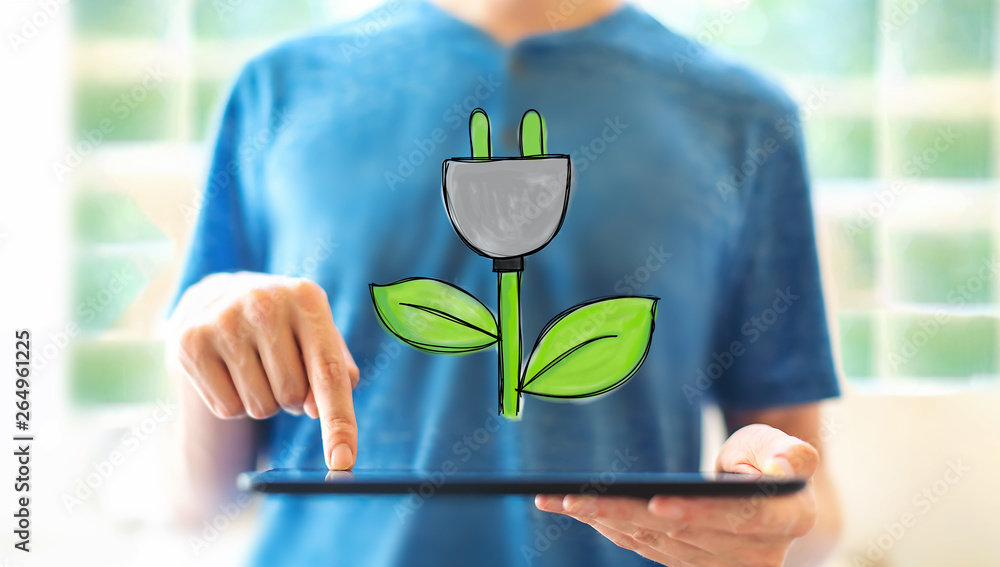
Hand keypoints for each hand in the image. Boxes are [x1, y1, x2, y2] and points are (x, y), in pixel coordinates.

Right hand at [170, 272, 358, 469]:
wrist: (220, 300)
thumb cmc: (284, 328)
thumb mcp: (319, 335)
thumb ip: (338, 372)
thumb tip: (317, 410)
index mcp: (306, 298)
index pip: (329, 372)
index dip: (339, 421)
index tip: (343, 461)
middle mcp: (264, 303)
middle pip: (292, 395)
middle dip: (293, 398)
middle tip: (280, 369)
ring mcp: (222, 320)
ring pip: (260, 407)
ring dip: (264, 401)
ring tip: (255, 367)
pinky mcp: (190, 342)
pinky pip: (227, 409)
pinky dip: (234, 402)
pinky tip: (229, 371)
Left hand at [535, 424, 818, 565]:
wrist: (765, 500)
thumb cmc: (770, 462)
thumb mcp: (785, 447)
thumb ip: (792, 454)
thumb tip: (780, 468)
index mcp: (786, 520)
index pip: (740, 519)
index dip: (697, 511)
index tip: (658, 502)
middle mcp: (753, 554)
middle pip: (681, 533)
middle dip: (626, 514)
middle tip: (579, 498)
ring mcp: (717, 565)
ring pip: (654, 542)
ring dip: (604, 521)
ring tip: (561, 500)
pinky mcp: (688, 566)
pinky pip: (643, 547)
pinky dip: (607, 527)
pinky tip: (576, 510)